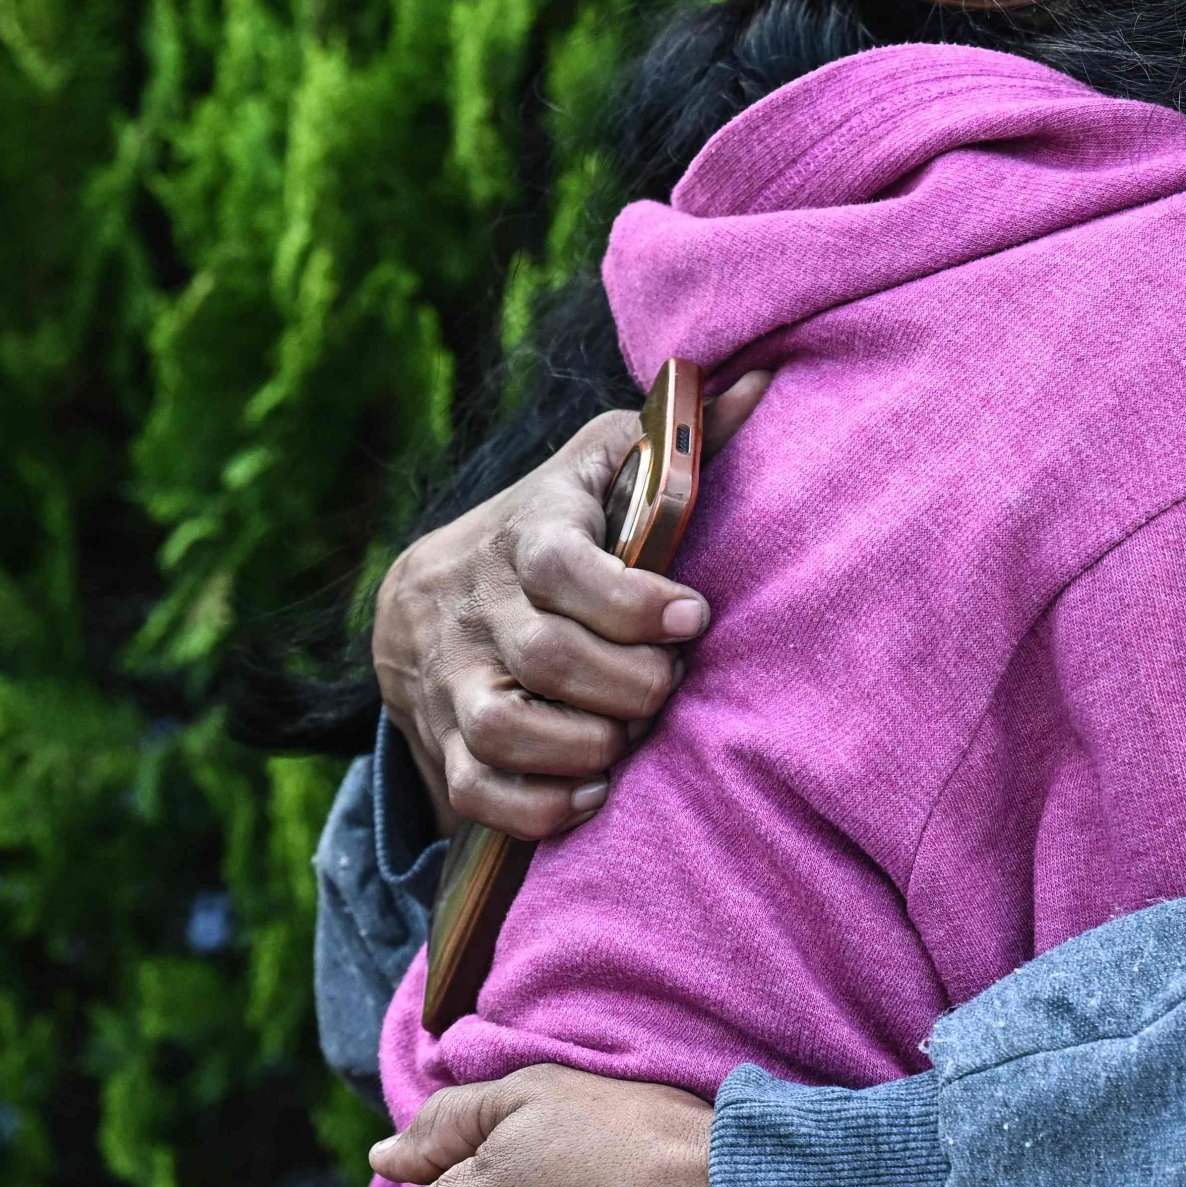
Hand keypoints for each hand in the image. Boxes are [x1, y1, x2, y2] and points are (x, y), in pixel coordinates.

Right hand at [373, 371, 772, 838]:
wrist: (426, 595)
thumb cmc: (553, 522)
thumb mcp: (602, 466)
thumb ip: (679, 440)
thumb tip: (758, 382)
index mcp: (527, 530)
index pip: (562, 565)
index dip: (631, 599)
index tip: (692, 616)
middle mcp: (481, 605)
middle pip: (549, 657)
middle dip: (628, 683)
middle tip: (669, 682)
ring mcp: (454, 677)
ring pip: (506, 727)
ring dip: (586, 745)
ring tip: (630, 736)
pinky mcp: (443, 738)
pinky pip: (478, 789)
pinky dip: (540, 803)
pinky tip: (594, 788)